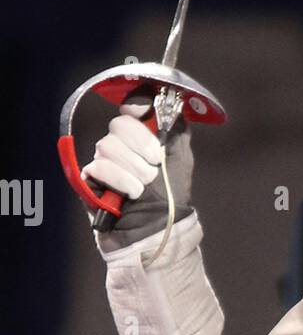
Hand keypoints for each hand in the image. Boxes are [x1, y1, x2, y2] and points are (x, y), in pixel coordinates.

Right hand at [82, 98, 193, 251]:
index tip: (142, 115)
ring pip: (107, 145)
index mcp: (139, 137)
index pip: (130, 110)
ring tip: (144, 186)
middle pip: (118, 125)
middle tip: (154, 166)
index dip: (135, 108)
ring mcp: (103, 162)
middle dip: (140, 146)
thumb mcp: (181, 158)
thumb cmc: (170, 195)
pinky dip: (120, 180)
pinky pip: (99, 166)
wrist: (157, 228)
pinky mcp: (90, 180)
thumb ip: (176, 129)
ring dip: (133, 168)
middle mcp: (119, 146)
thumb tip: (168, 106)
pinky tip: (131, 193)